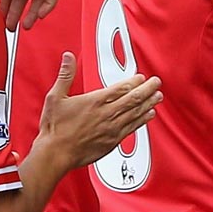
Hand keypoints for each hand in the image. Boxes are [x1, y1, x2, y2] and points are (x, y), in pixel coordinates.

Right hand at [37, 54, 161, 166]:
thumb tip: (68, 58)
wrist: (56, 153)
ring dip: (149, 103)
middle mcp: (106, 114)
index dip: (134, 81)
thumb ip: (65, 75)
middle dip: (148, 89)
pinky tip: (149, 115)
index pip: (121, 88)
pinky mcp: (113, 141)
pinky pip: (133, 128)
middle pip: (134, 99)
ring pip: (136, 113)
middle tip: (156, 83)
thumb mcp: (55, 97)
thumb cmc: (55, 128)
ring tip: (158, 96)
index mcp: (94, 101)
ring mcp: (112, 128)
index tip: (141, 77)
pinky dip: (143, 120)